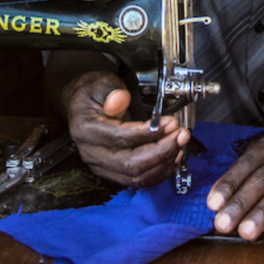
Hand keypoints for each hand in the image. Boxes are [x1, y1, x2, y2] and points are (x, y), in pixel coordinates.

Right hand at [65, 70, 189, 187]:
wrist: (83, 105)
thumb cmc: (92, 94)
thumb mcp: (99, 83)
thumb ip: (110, 91)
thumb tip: (120, 99)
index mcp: (87, 129)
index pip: (121, 139)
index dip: (149, 133)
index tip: (169, 122)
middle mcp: (92, 153)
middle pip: (131, 164)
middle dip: (162, 151)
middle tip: (180, 134)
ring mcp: (101, 165)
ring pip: (136, 176)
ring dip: (163, 162)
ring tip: (179, 144)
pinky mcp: (112, 172)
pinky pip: (137, 180)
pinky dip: (159, 172)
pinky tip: (172, 157)